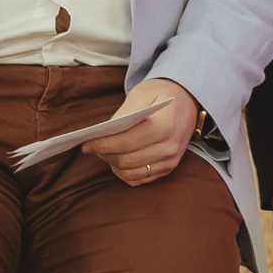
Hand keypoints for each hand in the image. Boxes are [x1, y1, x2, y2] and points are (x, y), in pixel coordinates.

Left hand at [81, 76, 197, 185]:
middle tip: (91, 146)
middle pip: (126, 160)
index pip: (127, 143)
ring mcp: (170, 161)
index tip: (85, 143)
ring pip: (130, 173)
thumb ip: (124, 113)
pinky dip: (123, 172)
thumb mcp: (143, 93)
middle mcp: (170, 148)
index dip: (103, 145)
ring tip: (104, 151)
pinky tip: (117, 159)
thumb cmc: (162, 95)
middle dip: (104, 154)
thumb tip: (104, 133)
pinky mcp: (167, 169)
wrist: (188, 102)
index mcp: (165, 127)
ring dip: (112, 164)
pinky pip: (139, 179)